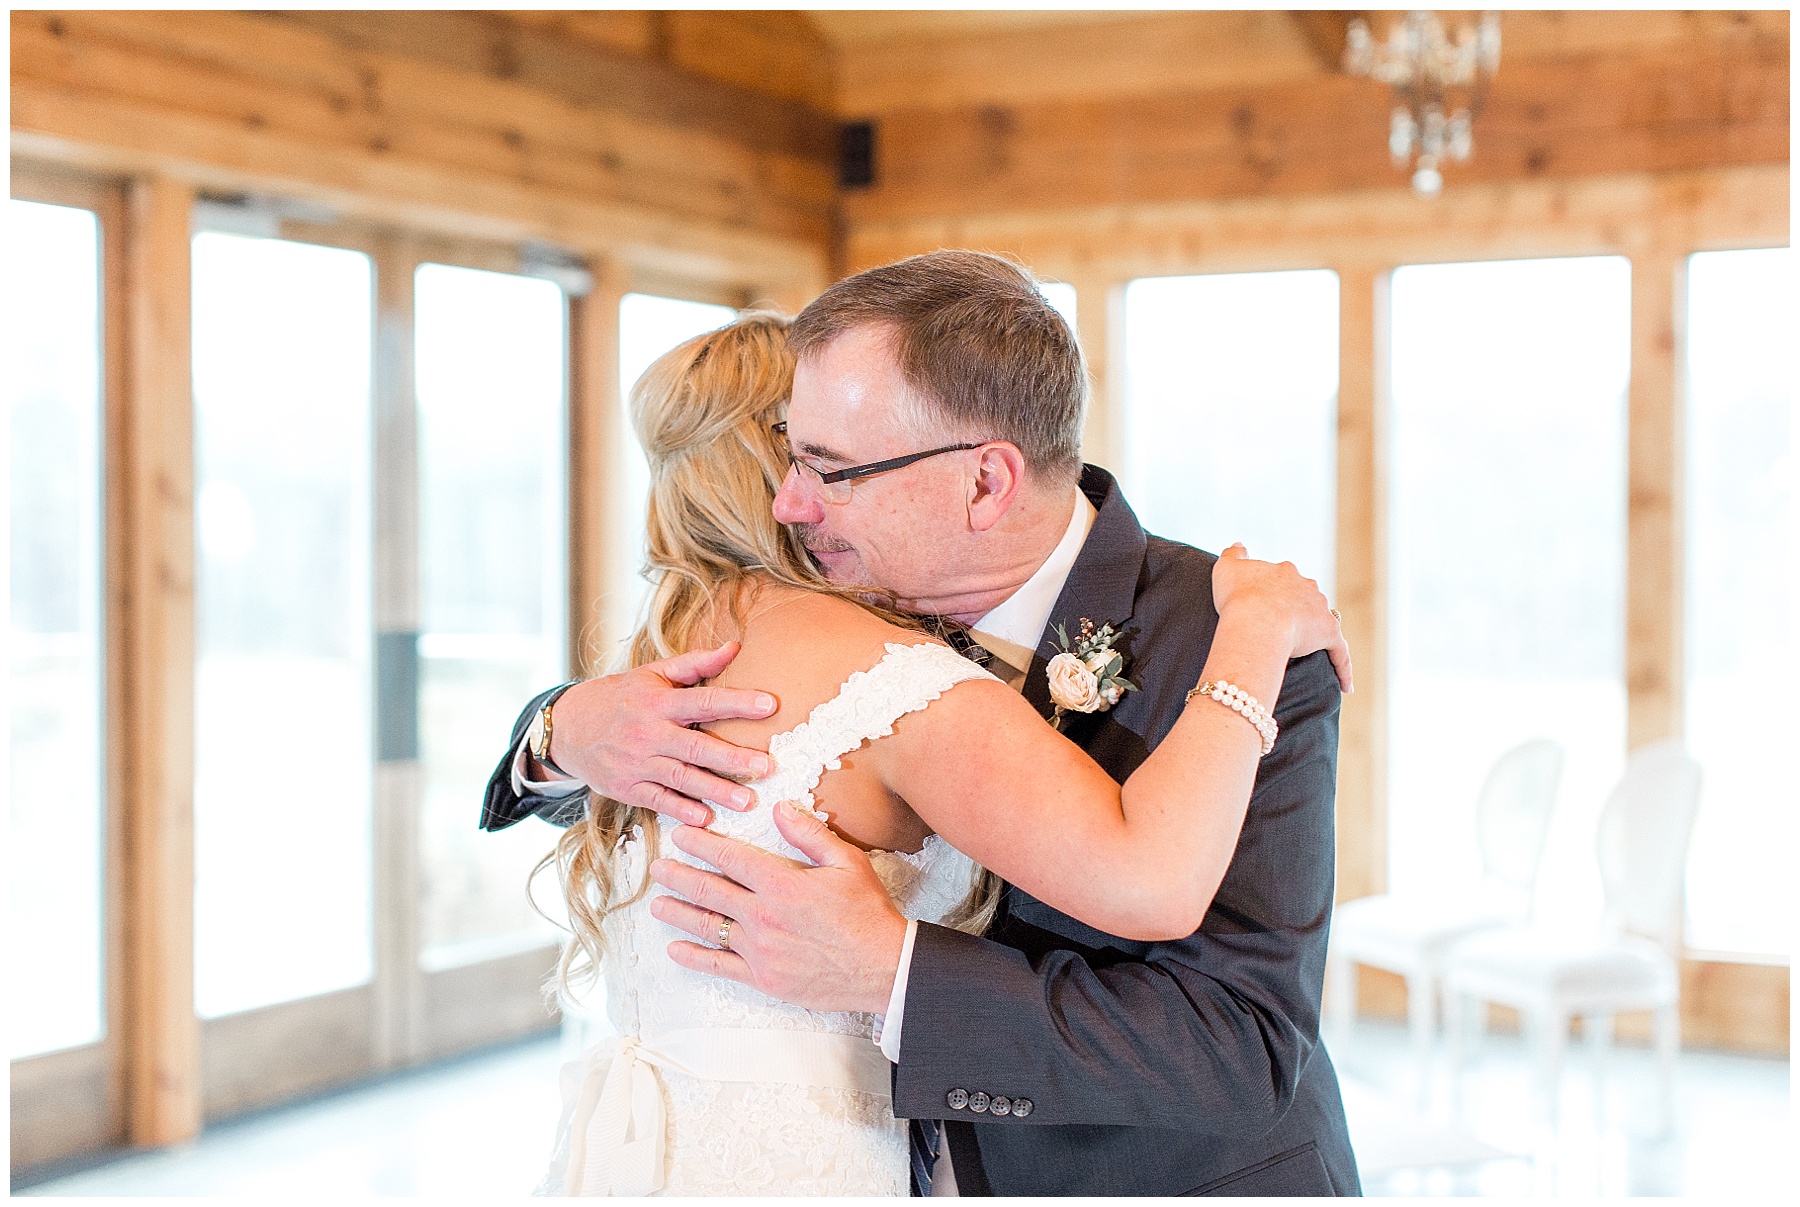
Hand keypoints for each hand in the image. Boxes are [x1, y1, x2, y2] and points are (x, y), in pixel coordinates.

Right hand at [547, 641, 778, 826]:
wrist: (567, 728)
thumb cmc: (620, 697)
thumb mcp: (652, 674)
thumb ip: (695, 664)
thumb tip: (734, 647)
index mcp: (659, 702)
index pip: (704, 700)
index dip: (737, 702)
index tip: (770, 705)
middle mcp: (649, 733)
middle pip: (696, 746)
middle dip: (733, 758)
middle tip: (766, 766)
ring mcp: (637, 762)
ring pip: (681, 778)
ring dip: (716, 791)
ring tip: (747, 801)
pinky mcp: (627, 787)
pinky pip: (658, 800)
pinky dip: (681, 810)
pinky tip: (706, 818)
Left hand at [647, 803, 908, 1014]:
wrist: (884, 968)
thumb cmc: (868, 913)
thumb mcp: (847, 863)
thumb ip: (809, 834)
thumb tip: (780, 809)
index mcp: (781, 884)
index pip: (729, 857)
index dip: (701, 843)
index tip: (680, 834)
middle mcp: (763, 916)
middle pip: (708, 890)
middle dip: (678, 875)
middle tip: (657, 867)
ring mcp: (759, 950)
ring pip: (707, 926)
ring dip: (678, 912)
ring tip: (657, 903)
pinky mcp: (762, 978)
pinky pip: (718, 966)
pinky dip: (694, 956)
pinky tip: (676, 948)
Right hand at [1212, 544, 1353, 692]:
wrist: (1254, 619)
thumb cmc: (1237, 596)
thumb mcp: (1225, 569)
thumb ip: (1232, 555)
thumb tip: (1239, 545)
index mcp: (1285, 572)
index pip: (1284, 580)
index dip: (1273, 593)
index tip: (1263, 606)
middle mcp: (1307, 586)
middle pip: (1307, 598)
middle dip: (1298, 610)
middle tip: (1282, 629)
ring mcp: (1320, 610)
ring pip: (1323, 622)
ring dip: (1317, 633)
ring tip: (1307, 652)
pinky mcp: (1329, 634)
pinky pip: (1340, 654)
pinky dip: (1344, 669)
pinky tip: (1346, 686)